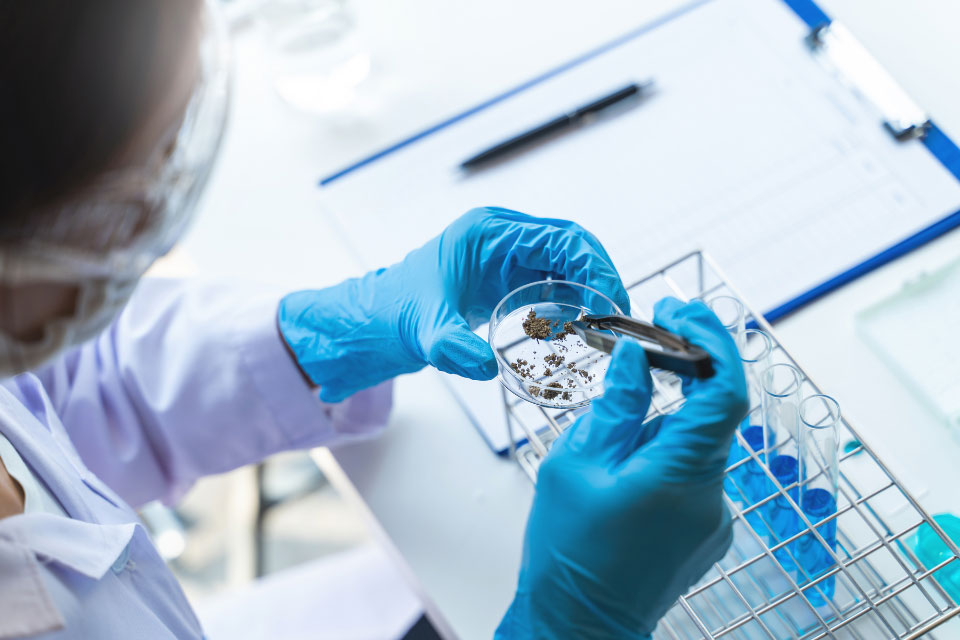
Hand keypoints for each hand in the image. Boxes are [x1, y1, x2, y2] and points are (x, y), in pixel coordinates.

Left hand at [278, 207, 629, 401]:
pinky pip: (552, 280)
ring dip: (586, 289)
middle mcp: (503, 237)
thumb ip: (453, 347)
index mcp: (488, 233)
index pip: (559, 236)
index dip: (593, 263)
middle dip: (598, 276)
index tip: (610, 296)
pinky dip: (568, 300)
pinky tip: (569, 325)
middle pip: (570, 245)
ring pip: (566, 262)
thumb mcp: (426, 332)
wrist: (382, 321)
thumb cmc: (400, 313)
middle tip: (615, 314)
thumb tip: (485, 367)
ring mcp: (508, 255)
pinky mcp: (508, 276)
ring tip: (598, 323)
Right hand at [496, 298, 747, 638]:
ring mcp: (714, 517)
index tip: (677, 310)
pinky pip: (693, 471)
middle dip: (678, 373)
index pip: (724, 390)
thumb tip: (639, 357)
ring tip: (606, 446)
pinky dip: (664, 452)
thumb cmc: (568, 554)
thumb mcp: (576, 464)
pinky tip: (622, 475)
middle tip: (641, 345)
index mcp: (681, 475)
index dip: (709, 339)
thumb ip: (617, 404)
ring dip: (662, 422)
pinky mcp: (706, 530)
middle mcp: (712, 496)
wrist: (578, 627)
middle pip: (711, 412)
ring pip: (697, 441)